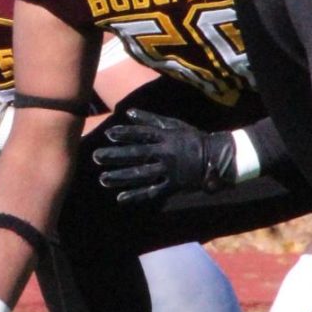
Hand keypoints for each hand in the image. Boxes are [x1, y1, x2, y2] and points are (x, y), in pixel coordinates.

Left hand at [92, 108, 236, 202]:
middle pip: (137, 155)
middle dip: (116, 156)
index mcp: (166, 137)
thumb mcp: (173, 124)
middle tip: (96, 157)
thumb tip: (128, 113)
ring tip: (103, 179)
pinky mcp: (172, 186)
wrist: (215, 157)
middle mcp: (166, 154)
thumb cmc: (191, 138)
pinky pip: (152, 192)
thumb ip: (150, 120)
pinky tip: (120, 198)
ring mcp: (169, 171)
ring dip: (121, 177)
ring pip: (142, 175)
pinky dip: (136, 196)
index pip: (143, 134)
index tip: (109, 134)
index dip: (126, 134)